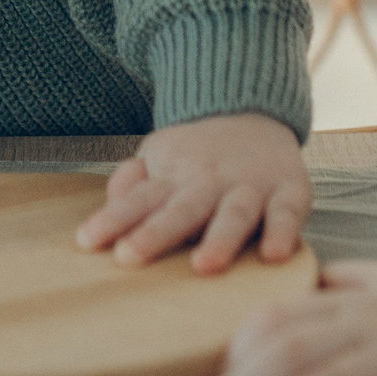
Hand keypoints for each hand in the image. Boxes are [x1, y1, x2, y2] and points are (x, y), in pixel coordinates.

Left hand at [75, 111, 309, 272]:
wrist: (253, 110)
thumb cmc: (197, 153)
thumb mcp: (157, 158)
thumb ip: (131, 182)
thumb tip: (115, 199)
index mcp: (173, 179)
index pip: (138, 200)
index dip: (113, 219)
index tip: (87, 242)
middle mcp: (209, 183)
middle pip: (181, 210)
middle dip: (156, 234)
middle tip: (130, 257)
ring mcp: (251, 187)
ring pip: (234, 214)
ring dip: (220, 239)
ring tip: (204, 265)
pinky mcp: (289, 192)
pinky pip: (288, 214)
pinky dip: (284, 232)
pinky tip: (274, 255)